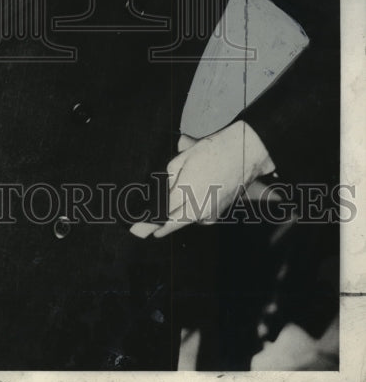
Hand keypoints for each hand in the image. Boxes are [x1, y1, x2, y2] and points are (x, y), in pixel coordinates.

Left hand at [129, 121, 274, 238]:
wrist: (244, 153)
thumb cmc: (212, 151)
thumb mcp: (183, 159)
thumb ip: (168, 178)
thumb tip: (159, 192)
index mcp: (187, 191)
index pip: (163, 214)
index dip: (149, 222)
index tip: (137, 230)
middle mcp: (199, 206)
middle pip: (173, 223)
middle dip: (158, 226)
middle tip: (141, 230)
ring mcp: (211, 212)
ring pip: (186, 220)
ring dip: (177, 217)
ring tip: (169, 208)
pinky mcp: (219, 213)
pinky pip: (200, 218)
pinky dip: (193, 214)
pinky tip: (191, 202)